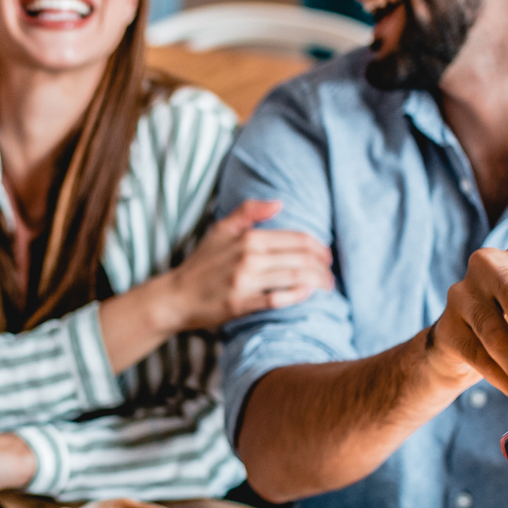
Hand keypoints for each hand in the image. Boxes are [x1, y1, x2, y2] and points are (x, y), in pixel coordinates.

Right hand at [156, 199, 333, 331]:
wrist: (176, 296)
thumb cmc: (201, 263)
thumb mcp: (220, 230)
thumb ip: (249, 212)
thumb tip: (279, 203)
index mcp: (248, 237)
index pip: (297, 239)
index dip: (319, 247)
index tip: (327, 256)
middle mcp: (248, 257)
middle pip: (301, 258)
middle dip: (324, 266)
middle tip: (331, 274)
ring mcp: (245, 282)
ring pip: (294, 278)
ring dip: (317, 282)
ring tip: (327, 286)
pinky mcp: (240, 304)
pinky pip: (277, 300)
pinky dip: (296, 296)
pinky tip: (307, 295)